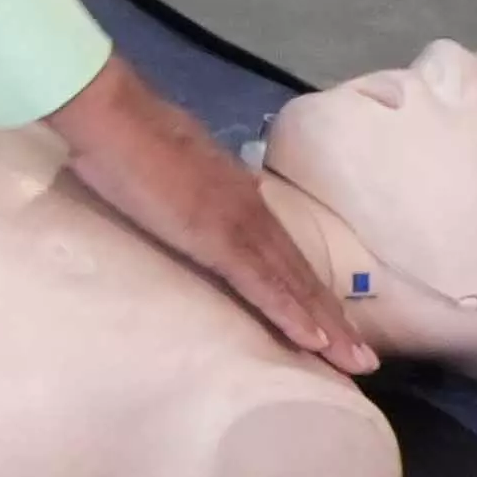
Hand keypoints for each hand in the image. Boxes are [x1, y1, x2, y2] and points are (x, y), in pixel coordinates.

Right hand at [45, 55, 377, 375]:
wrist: (112, 114)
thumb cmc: (126, 136)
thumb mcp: (171, 163)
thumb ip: (191, 185)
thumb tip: (196, 196)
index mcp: (238, 193)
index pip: (283, 250)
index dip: (309, 288)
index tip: (333, 321)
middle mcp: (250, 209)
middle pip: (300, 273)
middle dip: (334, 318)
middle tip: (364, 359)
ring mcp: (239, 225)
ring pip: (293, 284)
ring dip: (327, 326)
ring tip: (356, 362)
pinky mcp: (219, 240)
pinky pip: (263, 285)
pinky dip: (291, 314)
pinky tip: (315, 342)